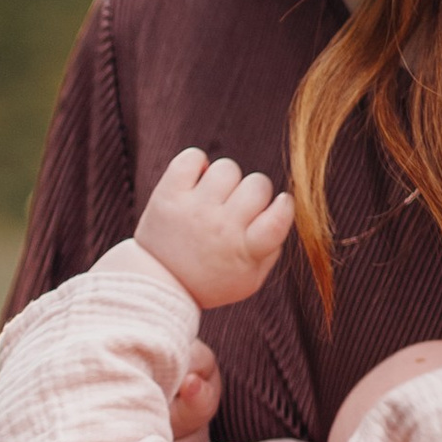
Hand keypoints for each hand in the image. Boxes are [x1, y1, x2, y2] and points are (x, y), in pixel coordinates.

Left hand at [136, 147, 295, 311]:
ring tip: (213, 197)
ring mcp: (194, 209)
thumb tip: (282, 207)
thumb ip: (272, 246)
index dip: (283, 206)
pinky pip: (192, 157)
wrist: (158, 284)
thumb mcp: (250, 278)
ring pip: (227, 168)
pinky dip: (196, 163)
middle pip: (258, 184)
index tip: (277, 207)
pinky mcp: (168, 195)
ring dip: (225, 179)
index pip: (278, 216)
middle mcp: (221, 227)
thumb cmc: (212, 280)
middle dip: (254, 193)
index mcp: (246, 250)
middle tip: (238, 208)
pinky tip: (196, 182)